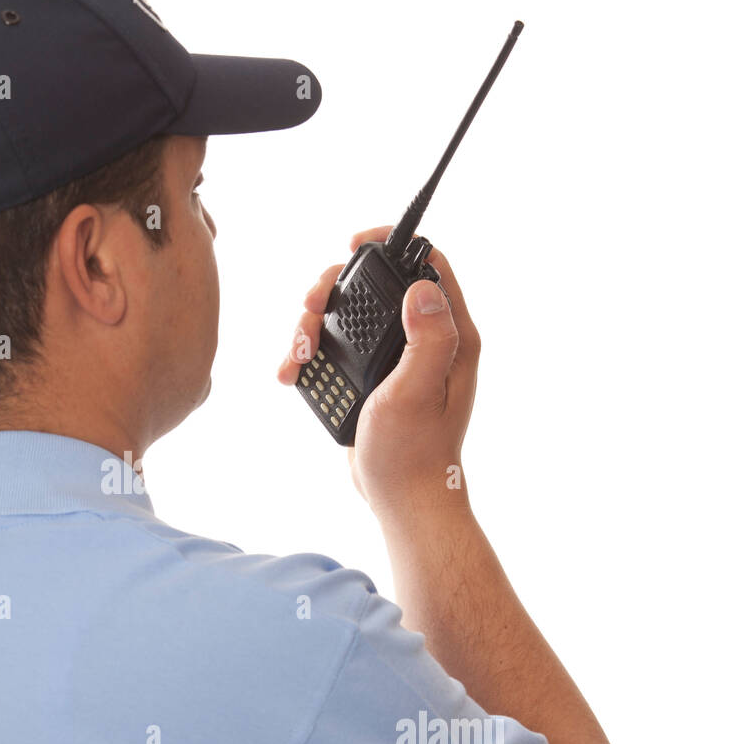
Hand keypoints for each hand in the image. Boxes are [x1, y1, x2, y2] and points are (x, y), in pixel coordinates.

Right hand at [277, 226, 480, 520]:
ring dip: (313, 326)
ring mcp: (394, 358)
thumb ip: (428, 338)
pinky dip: (309, 355)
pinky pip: (334, 348)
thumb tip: (422, 287)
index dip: (390, 246)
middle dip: (333, 290)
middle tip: (310, 309)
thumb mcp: (419, 391)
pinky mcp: (369, 377)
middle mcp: (423, 340)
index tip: (353, 246)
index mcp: (449, 335)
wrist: (399, 498)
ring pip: (346, 316)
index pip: (427, 265)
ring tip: (297, 354)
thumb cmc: (414, 452)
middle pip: (373, 286)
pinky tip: (295, 373)